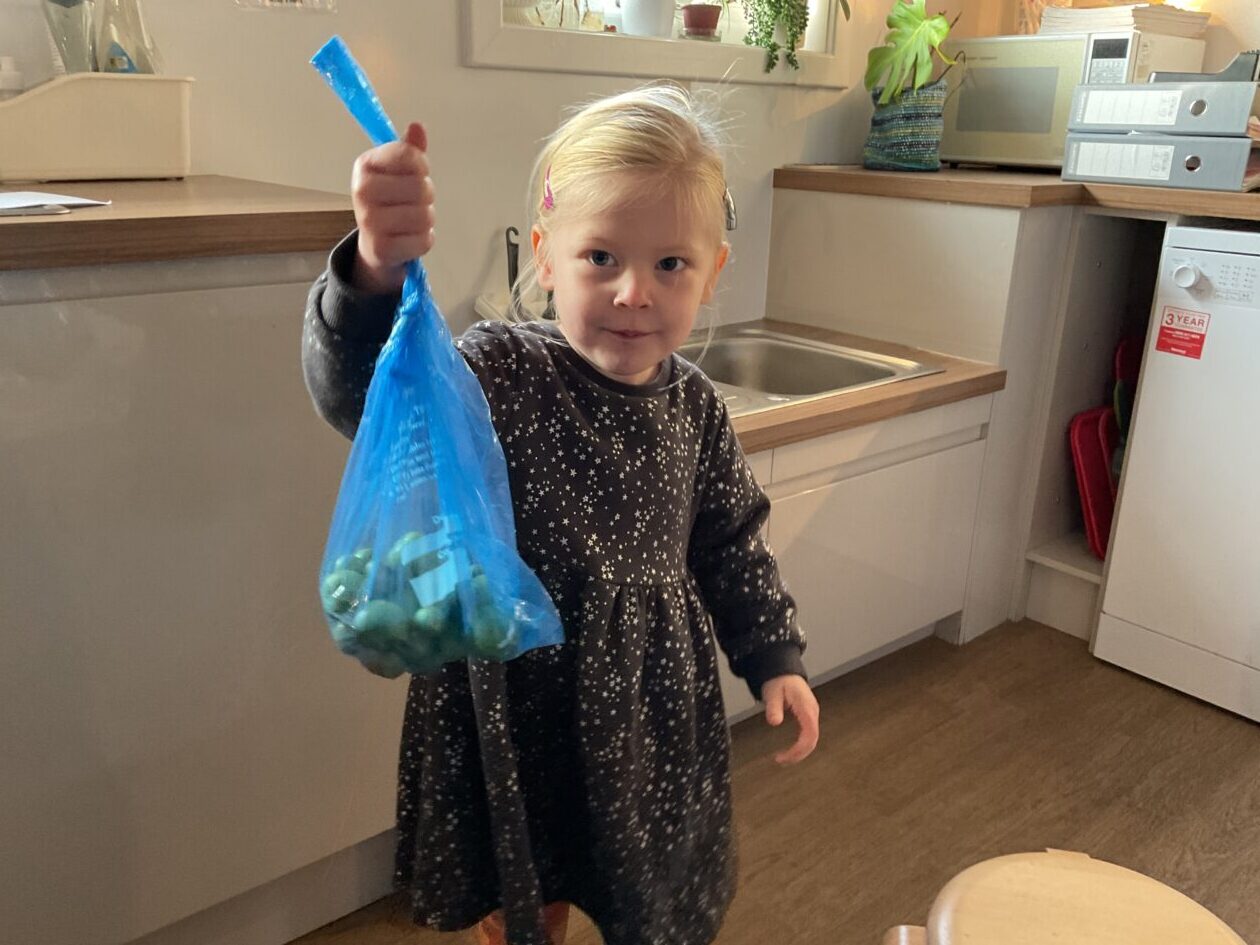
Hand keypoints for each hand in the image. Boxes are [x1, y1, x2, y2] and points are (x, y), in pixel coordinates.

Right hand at [350, 121, 435, 294]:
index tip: (417, 173)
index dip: (422, 165)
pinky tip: (409, 238)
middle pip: (421, 188)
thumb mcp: (398, 172)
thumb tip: (417, 127)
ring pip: (425, 216)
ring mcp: (369, 221)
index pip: (408, 155)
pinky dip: (424, 240)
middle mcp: (362, 191)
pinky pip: (424, 240)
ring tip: (411, 221)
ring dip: (426, 220)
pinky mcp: (381, 249)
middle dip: (426, 196)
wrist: (375, 243)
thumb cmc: (391, 201)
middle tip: (413, 203)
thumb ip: (410, 151)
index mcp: (365, 165)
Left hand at [762, 675, 818, 764]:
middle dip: (798, 754)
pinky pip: (809, 734)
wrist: (784, 671)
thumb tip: (774, 722)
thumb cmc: (779, 680)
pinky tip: (791, 750)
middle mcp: (812, 712)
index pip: (810, 734)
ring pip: (812, 739)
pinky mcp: (808, 716)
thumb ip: (774, 708)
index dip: (799, 749)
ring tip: (783, 758)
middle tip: (781, 760)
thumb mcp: (772, 693)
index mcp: (806, 707)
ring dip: (800, 752)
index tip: (785, 756)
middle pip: (813, 740)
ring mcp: (812, 714)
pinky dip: (801, 745)